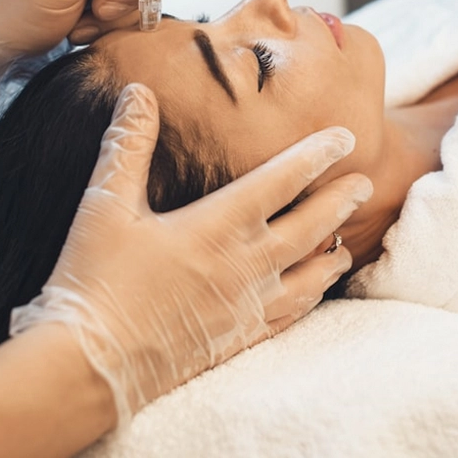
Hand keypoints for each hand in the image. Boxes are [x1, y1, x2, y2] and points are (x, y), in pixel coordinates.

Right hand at [9, 83, 372, 426]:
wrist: (92, 365)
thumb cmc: (96, 279)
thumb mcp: (106, 203)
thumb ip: (128, 144)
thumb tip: (137, 92)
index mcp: (217, 225)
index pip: (281, 180)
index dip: (316, 155)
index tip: (344, 137)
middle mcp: (243, 264)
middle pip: (309, 226)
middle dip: (340, 201)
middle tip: (365, 184)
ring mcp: (245, 306)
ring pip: (308, 275)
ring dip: (332, 252)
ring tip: (348, 244)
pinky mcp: (237, 339)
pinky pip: (289, 316)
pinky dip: (310, 299)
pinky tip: (313, 296)